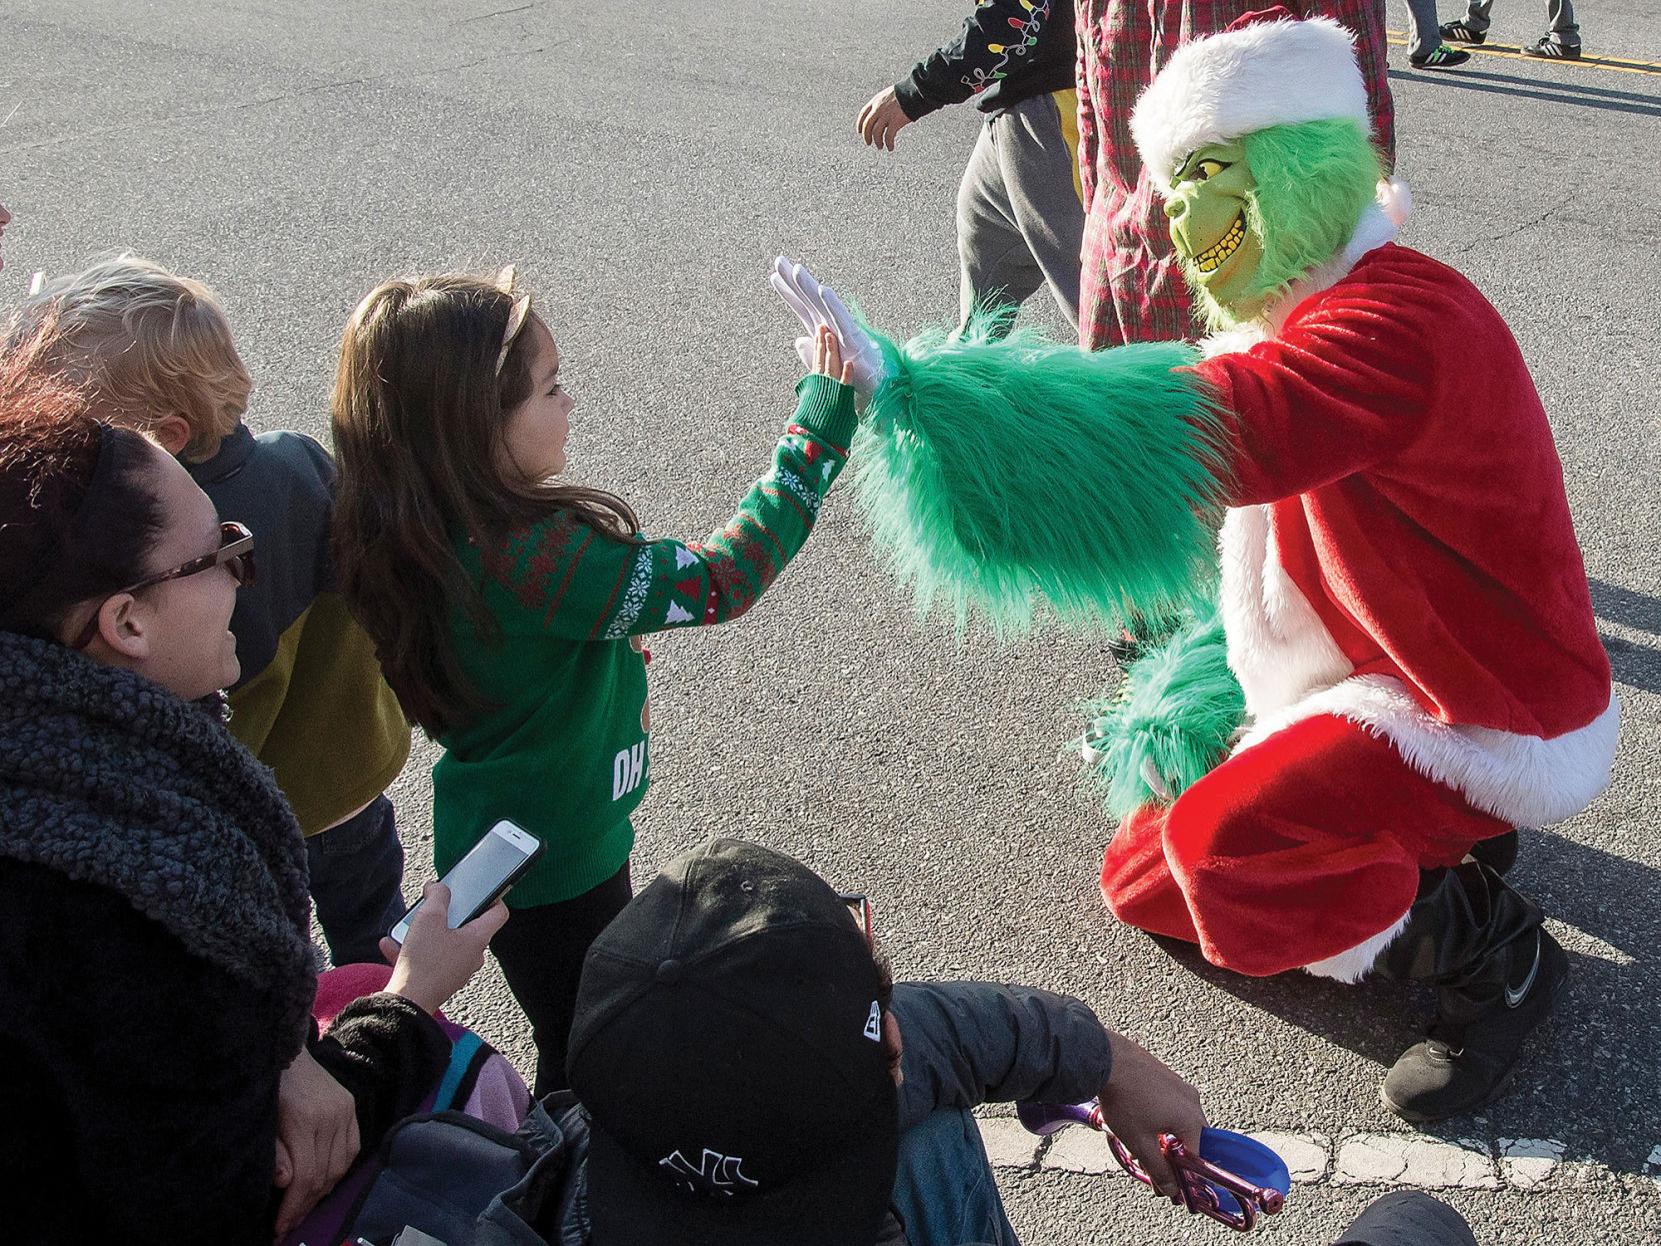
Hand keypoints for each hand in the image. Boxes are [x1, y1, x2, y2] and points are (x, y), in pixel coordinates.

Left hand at [273, 1046, 359, 1236]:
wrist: (283, 1050)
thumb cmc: (264, 1088)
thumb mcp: (260, 1120)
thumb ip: (274, 1152)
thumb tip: (285, 1182)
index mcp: (304, 1120)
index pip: (304, 1176)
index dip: (292, 1207)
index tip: (278, 1227)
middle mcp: (330, 1116)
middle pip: (323, 1175)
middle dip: (304, 1205)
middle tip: (287, 1224)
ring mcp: (345, 1110)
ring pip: (340, 1166)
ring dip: (321, 1192)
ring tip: (303, 1207)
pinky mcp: (351, 1107)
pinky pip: (352, 1149)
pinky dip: (339, 1171)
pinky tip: (323, 1183)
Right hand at [379, 881, 509, 1015]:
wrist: (407, 1003)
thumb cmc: (423, 962)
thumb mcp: (428, 917)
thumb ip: (436, 896)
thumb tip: (438, 887)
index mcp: (477, 939)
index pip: (499, 913)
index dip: (493, 897)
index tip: (479, 890)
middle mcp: (472, 956)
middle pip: (467, 927)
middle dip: (447, 914)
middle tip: (433, 907)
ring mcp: (457, 970)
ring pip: (444, 942)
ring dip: (424, 932)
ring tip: (406, 926)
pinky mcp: (440, 981)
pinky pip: (428, 959)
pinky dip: (412, 950)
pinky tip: (391, 944)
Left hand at [769, 256, 886, 397]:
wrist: (878, 386)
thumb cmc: (856, 373)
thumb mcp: (826, 364)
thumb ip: (810, 351)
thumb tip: (798, 340)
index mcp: (822, 330)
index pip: (801, 307)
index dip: (788, 292)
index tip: (773, 276)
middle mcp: (831, 325)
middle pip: (808, 298)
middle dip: (793, 279)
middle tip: (779, 260)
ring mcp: (842, 330)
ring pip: (823, 304)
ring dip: (809, 286)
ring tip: (796, 270)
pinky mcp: (854, 338)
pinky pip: (841, 319)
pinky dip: (833, 304)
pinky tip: (824, 290)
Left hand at [857, 86, 911, 150]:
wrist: (915, 91)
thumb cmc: (905, 93)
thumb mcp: (888, 95)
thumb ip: (882, 104)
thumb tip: (880, 117)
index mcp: (876, 100)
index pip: (863, 114)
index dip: (860, 124)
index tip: (860, 132)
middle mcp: (879, 108)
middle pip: (867, 125)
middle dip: (867, 136)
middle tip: (869, 143)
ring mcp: (886, 115)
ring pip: (876, 132)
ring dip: (877, 141)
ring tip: (880, 146)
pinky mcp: (895, 122)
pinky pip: (888, 136)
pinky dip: (888, 144)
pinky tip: (890, 147)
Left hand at [1096, 1032, 1206, 1200]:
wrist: (1107, 1058)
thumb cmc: (1124, 1098)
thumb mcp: (1139, 1142)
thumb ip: (1158, 1169)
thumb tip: (1171, 1188)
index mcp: (1191, 1120)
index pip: (1196, 1158)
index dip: (1182, 1175)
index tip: (1170, 1183)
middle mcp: (1192, 1101)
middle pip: (1190, 1138)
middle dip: (1173, 1155)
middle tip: (1155, 1164)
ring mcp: (1180, 1085)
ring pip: (1179, 1120)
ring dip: (1164, 1136)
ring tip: (1141, 1143)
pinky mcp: (1167, 1076)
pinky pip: (1171, 1104)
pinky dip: (1160, 1117)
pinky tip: (1138, 1120)